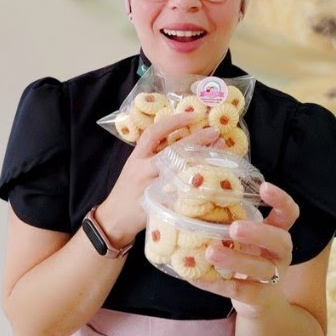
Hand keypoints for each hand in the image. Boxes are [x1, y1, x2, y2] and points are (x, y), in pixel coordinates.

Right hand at [97, 113, 218, 245]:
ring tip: (220, 151)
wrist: (114, 221)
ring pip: (180, 171)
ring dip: (203, 160)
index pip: (153, 134)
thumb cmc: (129, 192)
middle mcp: (143, 170)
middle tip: (215, 132)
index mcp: (136, 158)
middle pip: (172, 151)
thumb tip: (187, 141)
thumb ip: (154, 155)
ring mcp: (152, 188)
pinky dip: (198, 186)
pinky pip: (183, 194)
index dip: (172, 122)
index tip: (191, 115)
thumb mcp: (136, 168)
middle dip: (196, 140)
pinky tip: (214, 179)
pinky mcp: (161, 205)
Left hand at [191, 182, 299, 318]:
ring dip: (236, 259)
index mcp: (277, 233)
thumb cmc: (247, 259)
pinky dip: (216, 284)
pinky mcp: (260, 298)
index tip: (264, 187)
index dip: (281, 200)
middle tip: (234, 227)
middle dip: (259, 233)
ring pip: (261, 268)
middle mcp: (280, 254)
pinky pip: (240, 290)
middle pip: (280, 241)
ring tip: (211, 252)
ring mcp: (273, 277)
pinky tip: (195, 276)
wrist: (259, 301)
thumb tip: (188, 198)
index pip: (289, 213)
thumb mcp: (245, 239)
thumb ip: (229, 221)